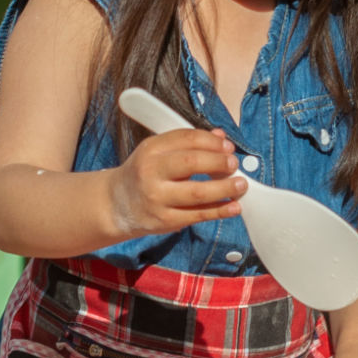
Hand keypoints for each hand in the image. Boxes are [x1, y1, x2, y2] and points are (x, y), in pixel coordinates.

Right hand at [107, 128, 245, 239]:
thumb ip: (188, 144)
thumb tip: (221, 137)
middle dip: (219, 162)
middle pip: (191, 163)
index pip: (187, 139)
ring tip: (240, 185)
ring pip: (197, 192)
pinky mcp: (164, 220)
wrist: (117, 204)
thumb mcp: (158, 152)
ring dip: (224, 188)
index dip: (212, 142)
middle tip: (234, 164)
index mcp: (151, 149)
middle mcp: (151, 172)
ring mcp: (157, 198)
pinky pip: (197, 215)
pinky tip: (233, 207)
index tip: (228, 147)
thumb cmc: (144, 174)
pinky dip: (219, 211)